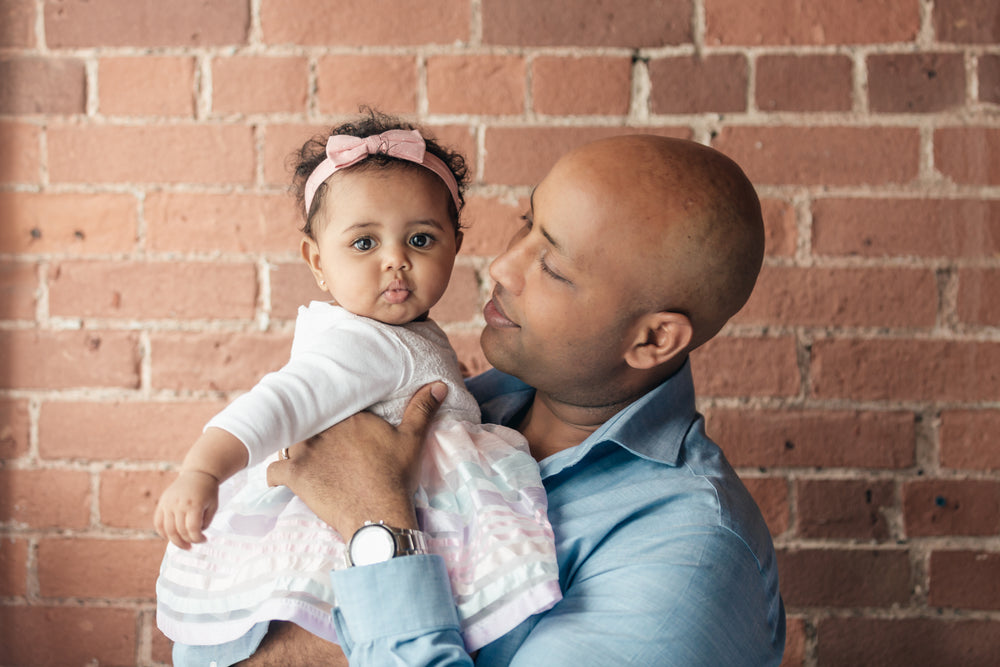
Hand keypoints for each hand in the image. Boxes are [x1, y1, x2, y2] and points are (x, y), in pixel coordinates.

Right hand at [154, 470, 220, 548]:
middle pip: (180, 531)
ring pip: (168, 530)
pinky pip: (158, 523)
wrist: (197, 474)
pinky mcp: (162, 503)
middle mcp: (179, 504)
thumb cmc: (208, 491)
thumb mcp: (213, 506)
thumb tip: (196, 536)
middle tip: (193, 545)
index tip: (204, 540)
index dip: (198, 539)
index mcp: (194, 504)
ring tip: (183, 545)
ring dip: (175, 541)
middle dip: (188, 541)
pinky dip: (163, 533)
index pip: (193, 529)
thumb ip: (205, 522)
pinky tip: (170, 537)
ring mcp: (168, 504)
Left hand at [266, 382, 446, 537]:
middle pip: (308, 420)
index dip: (331, 411)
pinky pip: (273, 471)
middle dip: (309, 427)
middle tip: (316, 440)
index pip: (332, 404)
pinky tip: (281, 480)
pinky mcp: (295, 475)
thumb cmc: (395, 477)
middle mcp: (324, 428)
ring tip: (299, 456)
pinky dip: (275, 476)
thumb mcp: (412, 441)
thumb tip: (440, 385)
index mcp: (350, 415)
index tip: (334, 420)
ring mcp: (306, 451)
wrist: (377, 514)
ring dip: (291, 448)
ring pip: (288, 441)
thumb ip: (421, 410)